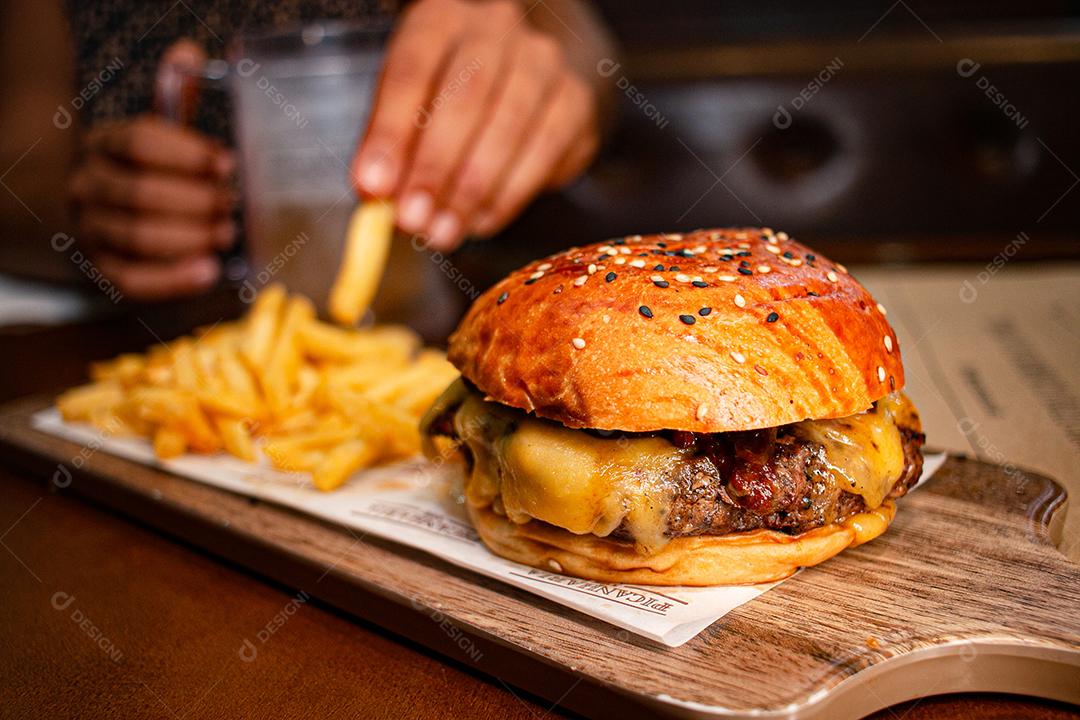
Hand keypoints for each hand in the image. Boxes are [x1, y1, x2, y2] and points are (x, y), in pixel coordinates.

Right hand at [68, 41, 235, 299]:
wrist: (90, 212)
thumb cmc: (141, 170)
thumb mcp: (155, 134)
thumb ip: (174, 100)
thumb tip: (189, 53)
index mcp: (105, 144)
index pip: (139, 141)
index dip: (186, 153)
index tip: (228, 163)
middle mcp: (91, 185)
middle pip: (139, 193)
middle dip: (193, 201)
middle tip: (232, 204)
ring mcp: (93, 229)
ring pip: (136, 236)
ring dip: (188, 238)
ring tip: (227, 235)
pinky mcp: (102, 269)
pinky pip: (133, 279)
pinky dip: (172, 279)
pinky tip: (208, 272)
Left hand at [351, 0, 611, 250]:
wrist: (523, 86)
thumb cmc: (450, 99)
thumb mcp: (407, 110)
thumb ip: (390, 147)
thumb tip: (377, 195)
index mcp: (441, 18)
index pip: (412, 69)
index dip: (390, 132)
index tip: (374, 187)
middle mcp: (496, 28)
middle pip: (466, 94)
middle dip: (435, 166)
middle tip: (413, 220)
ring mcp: (543, 62)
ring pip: (509, 125)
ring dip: (472, 189)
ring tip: (442, 232)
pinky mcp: (575, 101)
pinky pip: (544, 152)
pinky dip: (508, 195)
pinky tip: (480, 221)